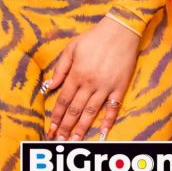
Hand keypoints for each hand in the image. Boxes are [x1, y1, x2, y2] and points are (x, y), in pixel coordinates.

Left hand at [43, 16, 139, 140]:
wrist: (121, 30)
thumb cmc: (94, 37)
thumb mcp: (72, 48)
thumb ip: (60, 68)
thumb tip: (50, 86)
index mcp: (76, 74)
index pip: (63, 100)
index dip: (56, 115)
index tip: (50, 127)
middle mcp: (89, 83)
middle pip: (75, 110)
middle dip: (65, 126)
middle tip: (59, 140)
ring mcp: (105, 87)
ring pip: (91, 112)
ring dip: (82, 128)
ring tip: (74, 140)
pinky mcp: (120, 87)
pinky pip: (113, 107)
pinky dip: (108, 120)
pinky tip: (102, 132)